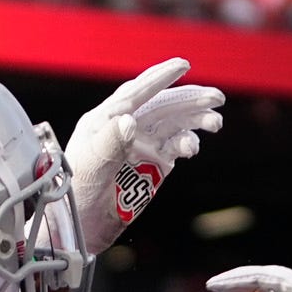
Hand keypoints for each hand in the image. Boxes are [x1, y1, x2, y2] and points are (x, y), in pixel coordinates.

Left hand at [65, 59, 223, 256]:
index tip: (183, 65)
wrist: (80, 226)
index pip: (137, 92)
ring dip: (196, 120)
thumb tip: (131, 120)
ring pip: (174, 124)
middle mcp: (126, 127)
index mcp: (106, 119)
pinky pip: (175, 147)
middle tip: (216, 98)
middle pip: (163, 105)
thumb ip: (110, 142)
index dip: (160, 77)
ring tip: (215, 123)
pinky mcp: (153, 165)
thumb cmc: (75, 192)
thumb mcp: (90, 165)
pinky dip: (187, 143)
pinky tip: (192, 148)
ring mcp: (142, 145)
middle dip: (190, 100)